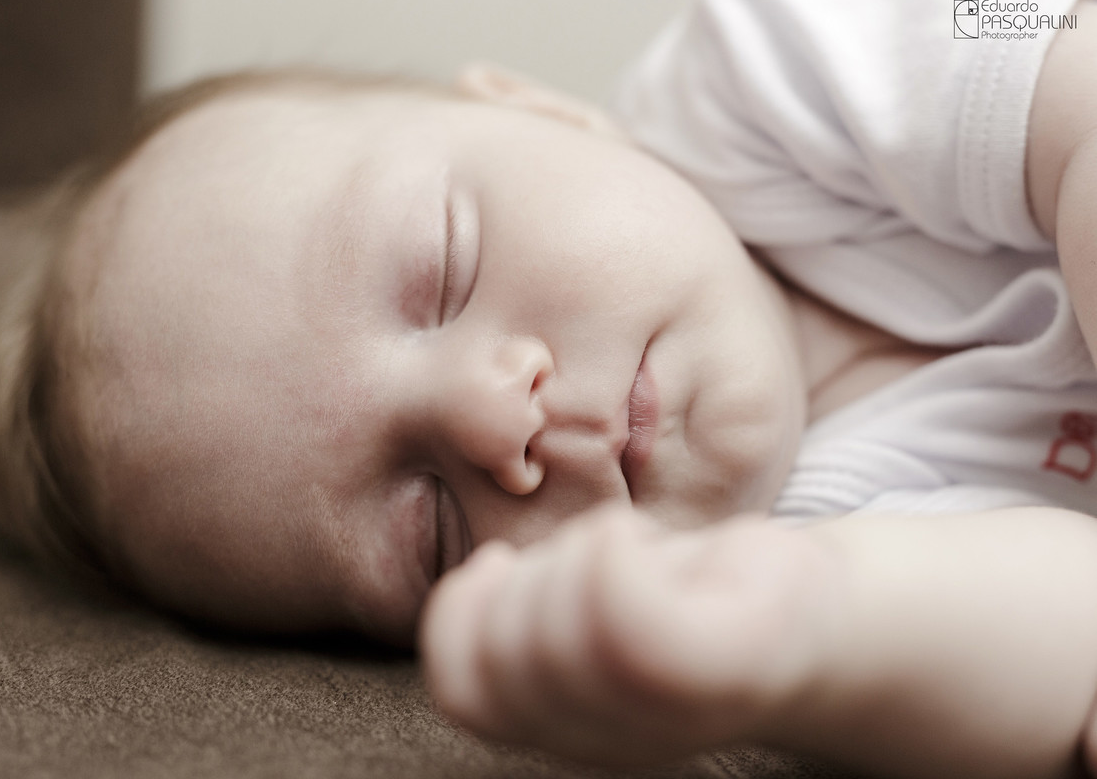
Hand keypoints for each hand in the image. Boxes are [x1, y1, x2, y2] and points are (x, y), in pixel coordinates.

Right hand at [418, 505, 834, 765]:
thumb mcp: (597, 608)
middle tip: (583, 550)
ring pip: (557, 634)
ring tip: (623, 543)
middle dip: (523, 577)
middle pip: (504, 659)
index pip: (463, 692)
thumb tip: (482, 572)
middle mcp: (609, 737)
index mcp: (566, 724)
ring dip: (572, 557)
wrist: (818, 611)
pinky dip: (611, 552)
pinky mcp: (722, 663)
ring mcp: (668, 709)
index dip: (454, 619)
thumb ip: (535, 610)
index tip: (497, 562)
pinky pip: (625, 615)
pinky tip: (638, 536)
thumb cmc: (694, 595)